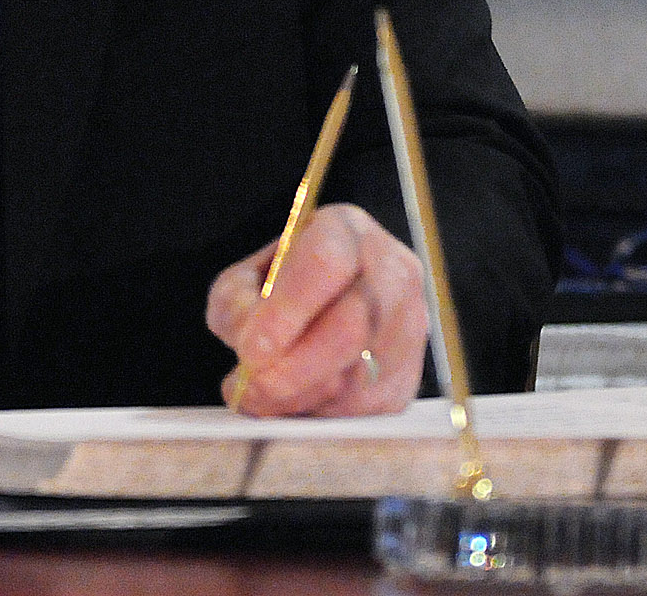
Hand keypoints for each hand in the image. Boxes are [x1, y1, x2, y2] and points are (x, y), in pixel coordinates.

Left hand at [206, 203, 426, 416]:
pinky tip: (292, 403)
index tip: (250, 349)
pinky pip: (366, 409)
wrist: (322, 304)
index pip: (325, 264)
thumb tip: (252, 351)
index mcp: (346, 231)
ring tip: (260, 397)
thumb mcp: (245, 280)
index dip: (287, 312)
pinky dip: (320, 414)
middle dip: (293, 369)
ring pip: (358, 376)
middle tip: (251, 387)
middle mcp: (391, 273)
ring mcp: (409, 325)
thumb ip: (237, 304)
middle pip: (351, 328)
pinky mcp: (408, 374)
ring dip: (301, 398)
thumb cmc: (280, 287)